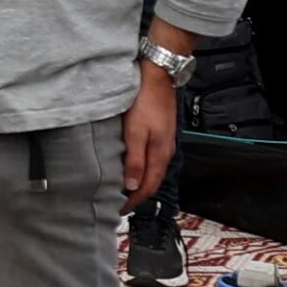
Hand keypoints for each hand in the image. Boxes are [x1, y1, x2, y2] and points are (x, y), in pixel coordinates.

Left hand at [122, 65, 179, 206]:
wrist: (158, 76)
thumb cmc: (145, 102)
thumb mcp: (135, 133)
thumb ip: (135, 161)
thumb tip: (133, 187)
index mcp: (160, 155)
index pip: (149, 187)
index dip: (135, 201)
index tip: (121, 210)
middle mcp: (165, 151)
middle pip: (153, 181)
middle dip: (138, 195)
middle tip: (121, 203)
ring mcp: (164, 142)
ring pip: (153, 170)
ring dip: (141, 182)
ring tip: (125, 188)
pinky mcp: (161, 133)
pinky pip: (153, 158)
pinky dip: (143, 168)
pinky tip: (132, 165)